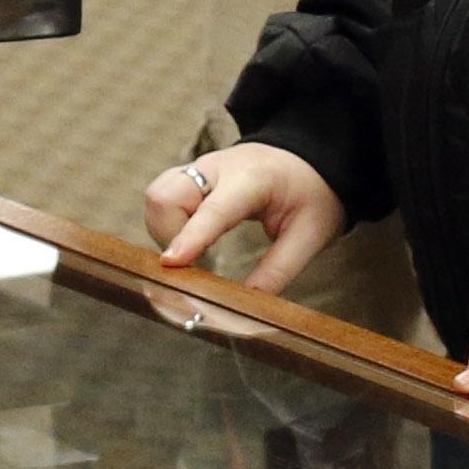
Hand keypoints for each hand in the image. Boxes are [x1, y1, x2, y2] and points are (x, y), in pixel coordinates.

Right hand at [142, 143, 344, 296]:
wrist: (307, 158)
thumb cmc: (311, 193)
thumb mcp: (309, 234)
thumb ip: (277, 272)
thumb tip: (244, 310)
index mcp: (253, 178)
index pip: (214, 209)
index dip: (190, 237)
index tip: (171, 264)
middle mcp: (218, 168)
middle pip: (165, 193)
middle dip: (167, 235)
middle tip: (191, 265)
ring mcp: (200, 169)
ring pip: (157, 195)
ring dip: (164, 231)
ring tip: (192, 256)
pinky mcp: (190, 177)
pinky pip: (162, 198)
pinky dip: (166, 225)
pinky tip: (190, 244)